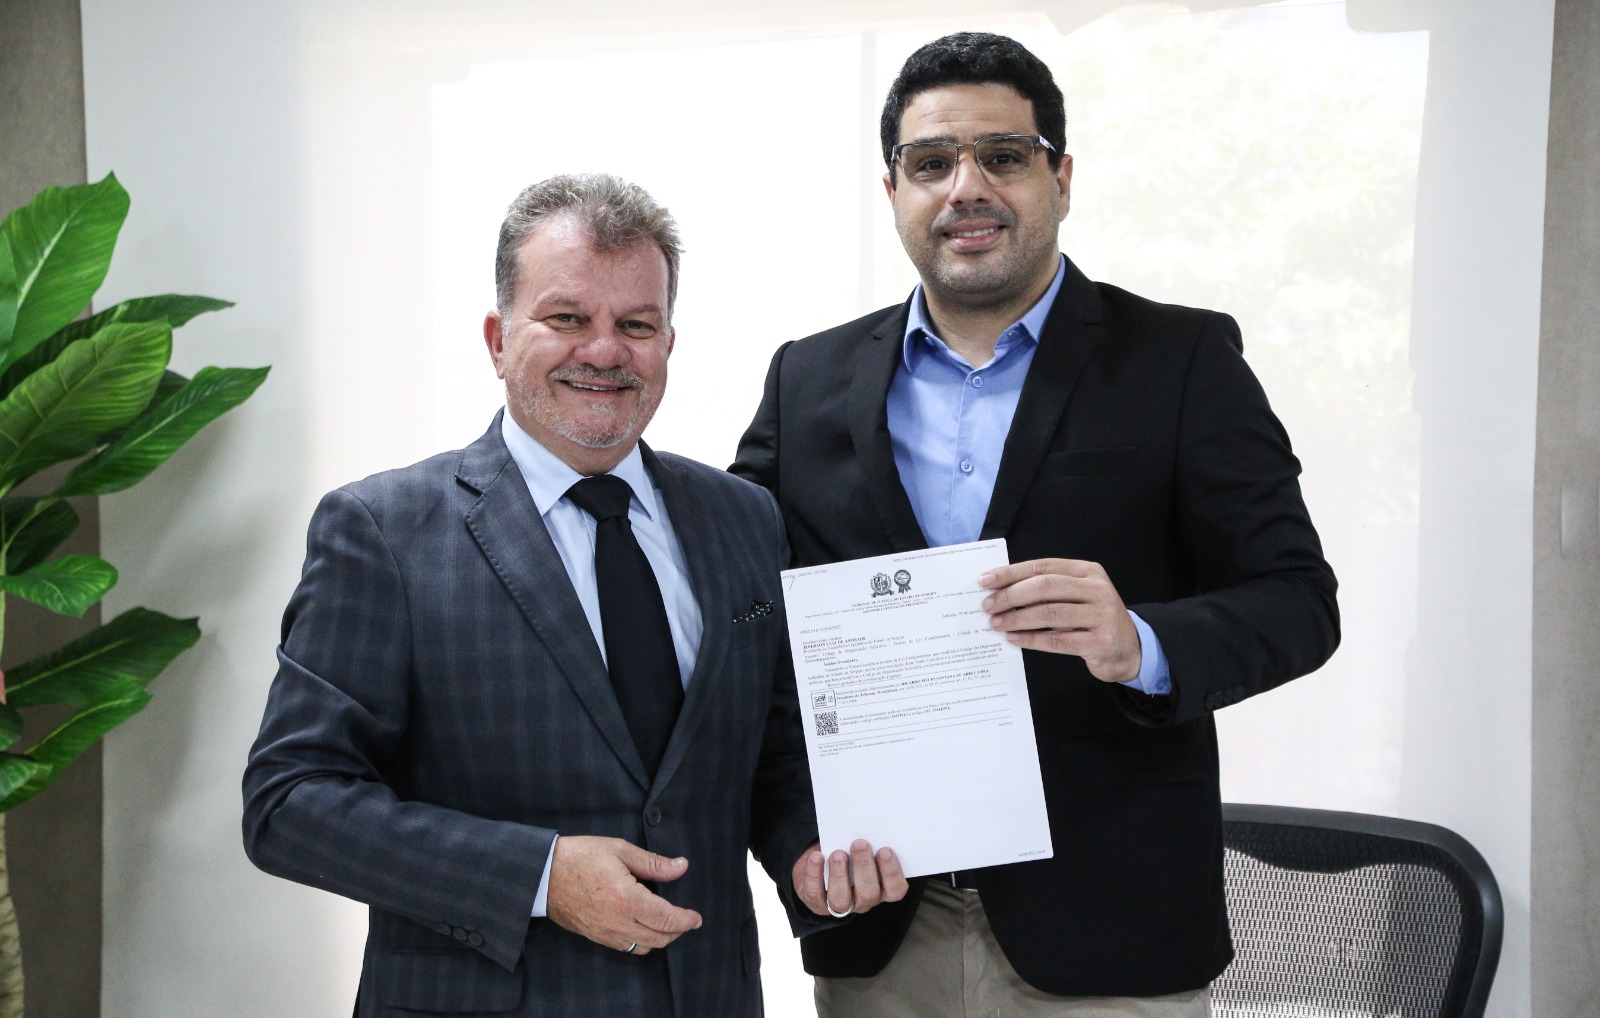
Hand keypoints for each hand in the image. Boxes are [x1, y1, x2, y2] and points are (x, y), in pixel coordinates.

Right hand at [546, 836, 701, 954]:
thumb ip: (654, 863)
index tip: (697, 917)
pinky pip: (626, 948)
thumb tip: (681, 866)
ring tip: (668, 924)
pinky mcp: (595, 937)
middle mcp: (618, 922)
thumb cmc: (580, 857)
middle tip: (687, 920)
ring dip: (661, 939)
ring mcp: (605, 933)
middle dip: (678, 931)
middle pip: (659, 938)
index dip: (686, 920)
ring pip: (643, 948)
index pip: (667, 919)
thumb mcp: (620, 850)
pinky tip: (644, 928)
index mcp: (627, 899)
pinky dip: (641, 942)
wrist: (542, 875)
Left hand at [792, 840, 906, 916]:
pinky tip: (817, 856)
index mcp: (882, 888)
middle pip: (868, 893)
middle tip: (859, 843)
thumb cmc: (850, 850)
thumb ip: (870, 841)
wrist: (821, 862)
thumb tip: (870, 822)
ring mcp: (839, 905)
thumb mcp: (863, 847)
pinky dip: (815, 874)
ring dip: (840, 875)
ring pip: (841, 899)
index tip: (886, 850)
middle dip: (864, 867)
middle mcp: (863, 901)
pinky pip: (815, 893)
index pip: (895, 889)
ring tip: (838, 853)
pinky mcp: (816, 902)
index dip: (892, 872)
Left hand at [980, 558, 1141, 683]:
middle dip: (1010, 596)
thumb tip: (1000, 591)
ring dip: (1017, 619)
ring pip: (1049, 613)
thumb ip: (1048, 591)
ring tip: (996, 624)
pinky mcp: (1101, 642)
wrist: (1130, 649)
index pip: (1043, 566)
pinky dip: (1031, 639)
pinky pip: (1058, 640)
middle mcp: (1098, 589)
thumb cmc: (1092, 620)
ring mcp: (1102, 615)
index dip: (1011, 573)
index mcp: (1088, 571)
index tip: (985, 581)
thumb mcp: (1077, 596)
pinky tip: (1013, 639)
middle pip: (1045, 587)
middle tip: (987, 606)